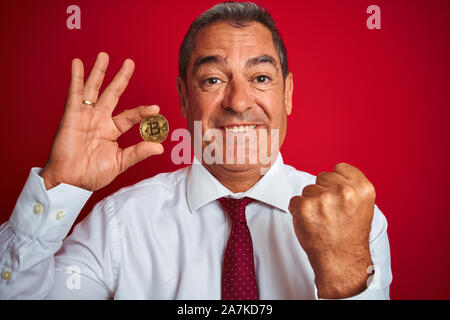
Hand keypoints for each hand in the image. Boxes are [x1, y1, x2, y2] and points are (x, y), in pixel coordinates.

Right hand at [40, 52, 163, 190]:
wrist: (71, 181)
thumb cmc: (92, 174)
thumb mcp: (120, 162)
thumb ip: (138, 152)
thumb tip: (159, 147)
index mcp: (111, 130)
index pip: (130, 116)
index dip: (142, 112)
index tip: (156, 108)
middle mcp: (100, 119)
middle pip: (112, 94)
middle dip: (120, 78)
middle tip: (129, 62)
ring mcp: (86, 116)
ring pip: (94, 89)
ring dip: (98, 72)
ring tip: (104, 55)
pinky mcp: (72, 115)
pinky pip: (75, 94)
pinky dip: (76, 78)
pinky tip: (78, 64)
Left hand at [288, 163, 375, 297]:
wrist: (341, 261)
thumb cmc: (349, 234)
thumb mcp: (362, 205)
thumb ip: (351, 187)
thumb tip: (333, 173)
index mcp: (363, 188)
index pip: (340, 168)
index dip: (337, 182)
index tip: (340, 197)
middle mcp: (345, 191)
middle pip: (322, 177)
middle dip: (323, 192)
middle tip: (331, 213)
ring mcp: (324, 198)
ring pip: (308, 189)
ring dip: (311, 203)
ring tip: (322, 220)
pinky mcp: (305, 207)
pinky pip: (294, 201)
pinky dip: (298, 212)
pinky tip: (311, 224)